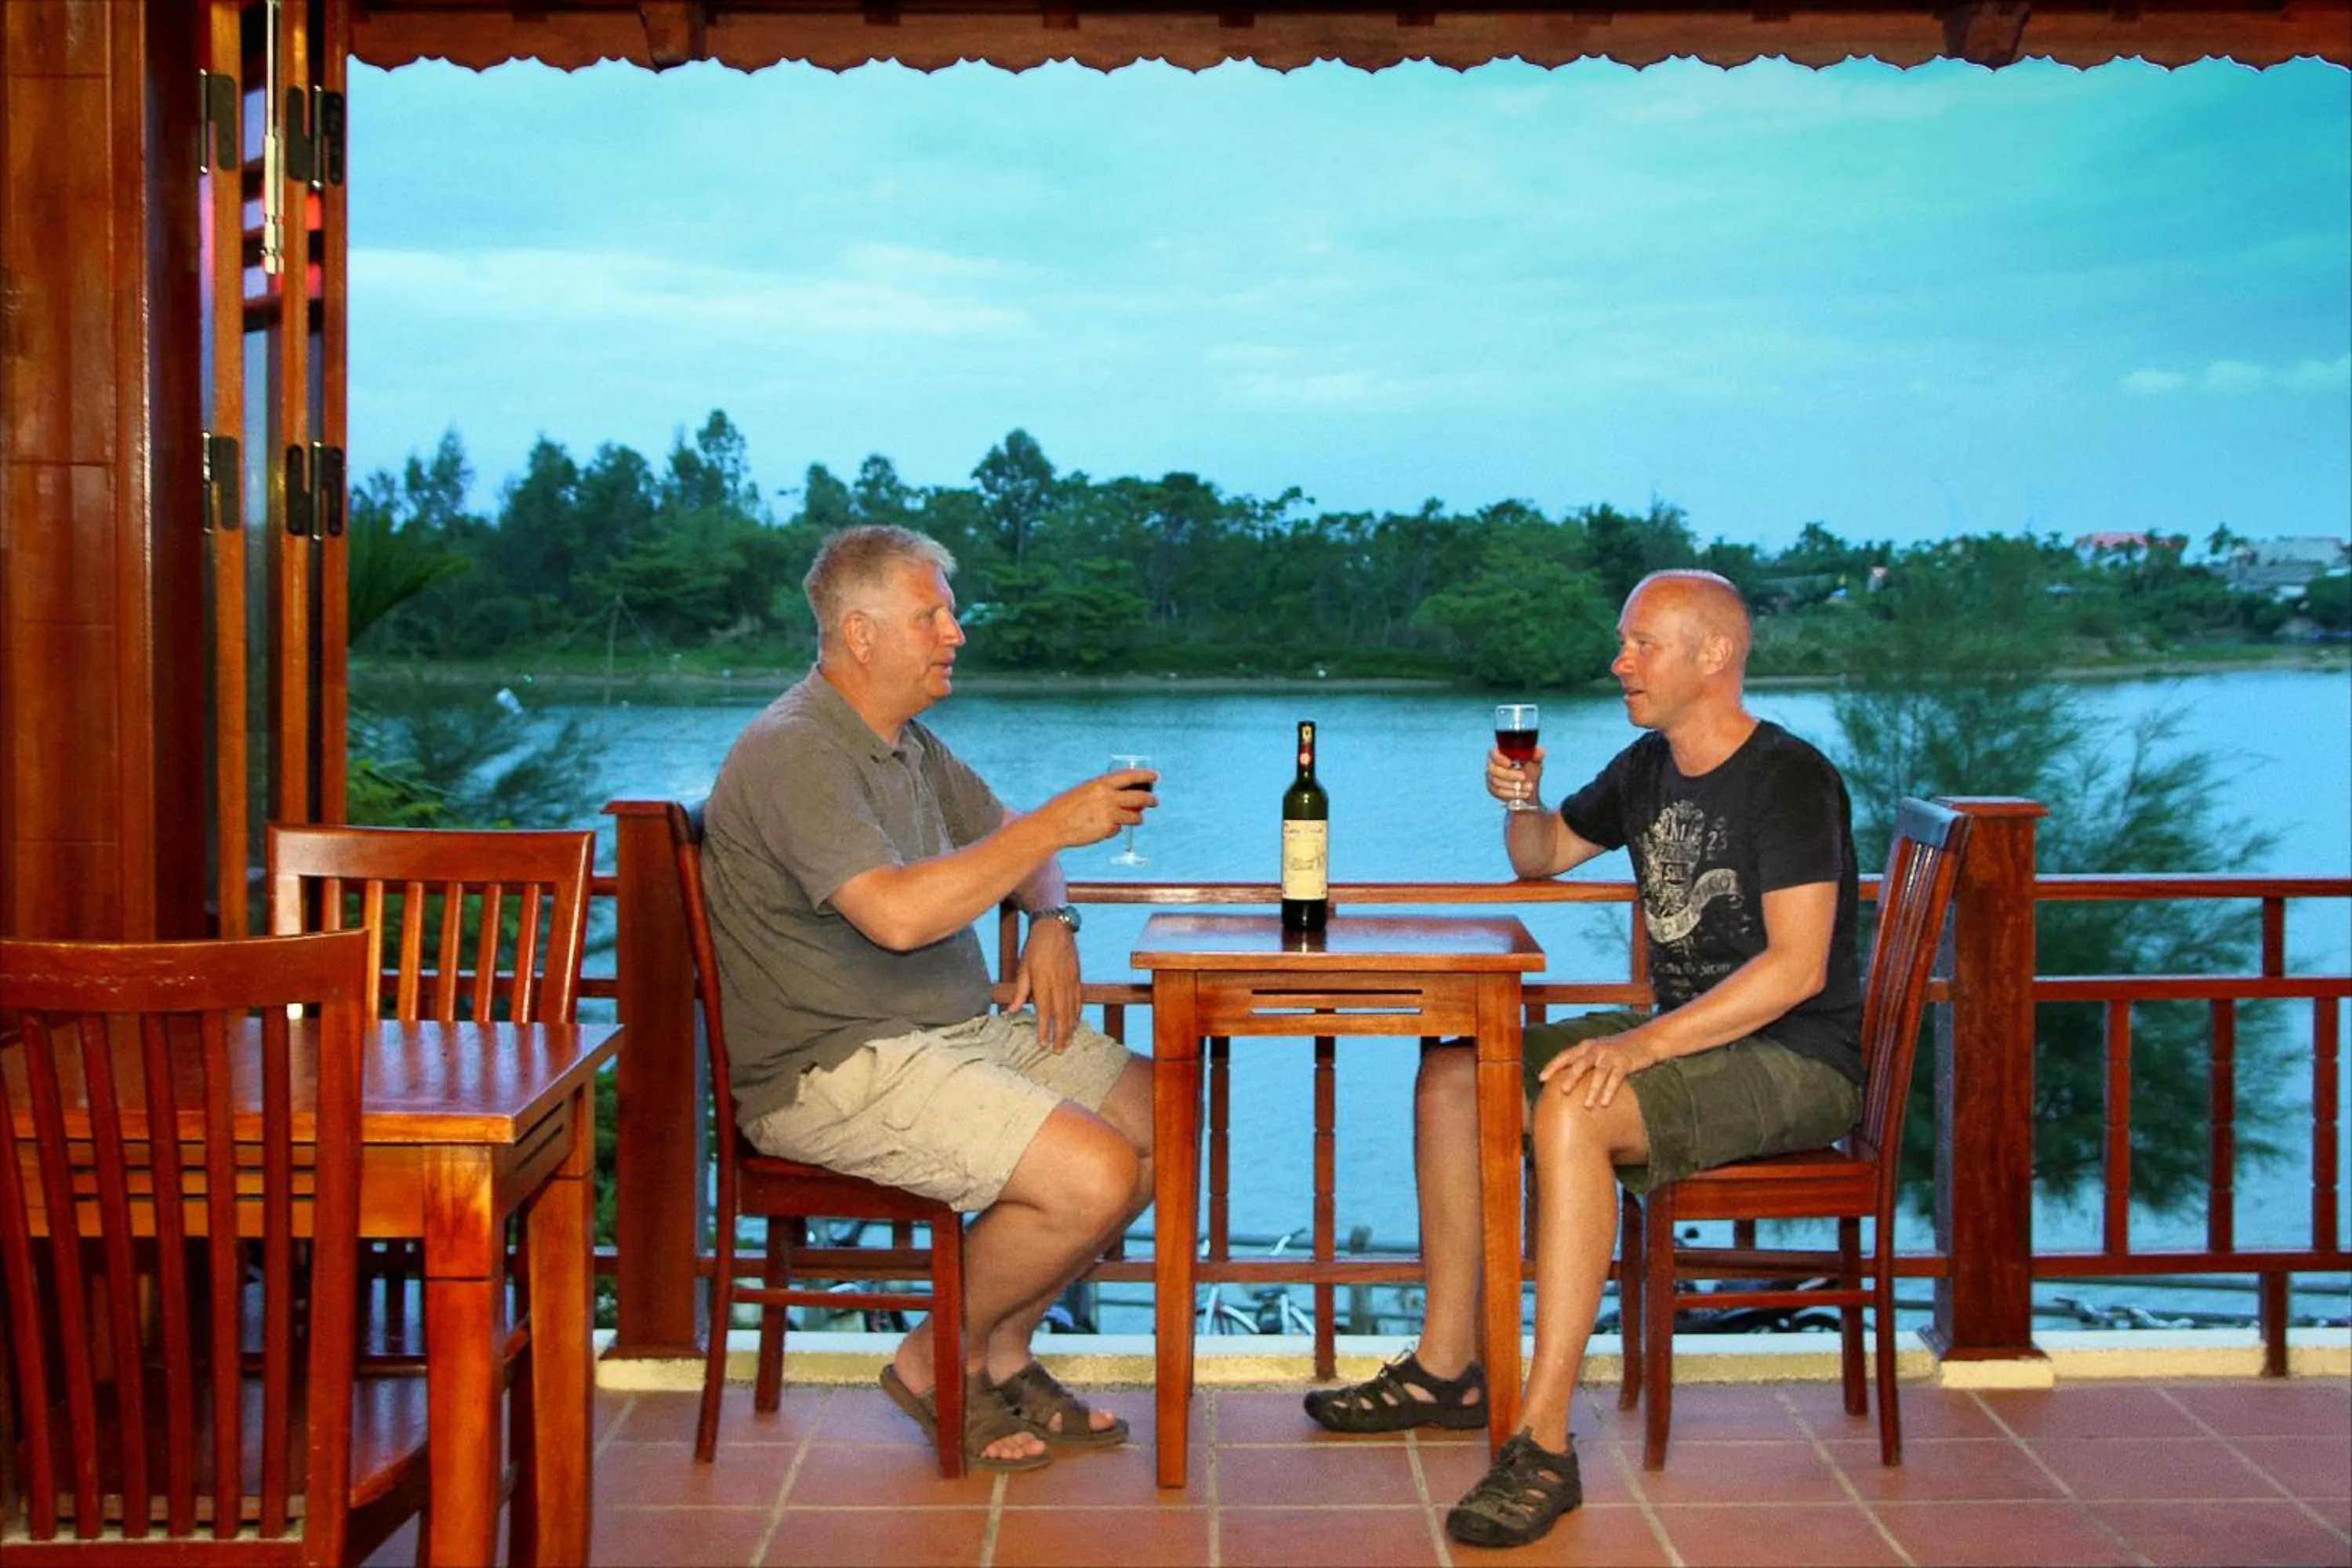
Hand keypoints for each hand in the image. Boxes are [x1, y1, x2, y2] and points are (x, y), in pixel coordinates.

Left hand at [1009, 917, 1082, 1049]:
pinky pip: (1079, 1001)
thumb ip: (1019, 991)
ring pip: (1072, 1010)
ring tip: (1067, 1042)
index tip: (1043, 1044)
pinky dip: (1078, 1014)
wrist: (1055, 929)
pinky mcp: (1077, 978)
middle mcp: (1059, 984)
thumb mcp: (1023, 968)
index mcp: (1043, 982)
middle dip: (1060, 1035)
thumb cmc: (1035, 948)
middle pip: (1061, 1015)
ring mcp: (1070, 982)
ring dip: (1070, 1028)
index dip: (1044, 1029)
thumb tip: (1011, 1011)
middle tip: (1058, 1051)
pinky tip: (1075, 1024)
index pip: (1044, 1011)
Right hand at [1042, 767, 1158, 847]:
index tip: (1155, 776)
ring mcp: (1109, 813)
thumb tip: (1126, 801)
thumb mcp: (1085, 792)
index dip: (1145, 775)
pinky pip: (1119, 829)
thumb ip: (1104, 794)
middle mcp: (1107, 796)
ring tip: (1137, 819)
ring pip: (1135, 816)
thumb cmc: (1067, 808)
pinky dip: (1115, 829)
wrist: (1053, 825)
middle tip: (1154, 801)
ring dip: (1138, 818)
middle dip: (1151, 800)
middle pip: (1140, 797)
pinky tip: (1103, 829)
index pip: (1130, 776)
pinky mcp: (1108, 828)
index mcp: (1101, 783)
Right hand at [1487, 744, 1544, 809]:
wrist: (1529, 788)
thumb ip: (1536, 755)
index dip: (1499, 759)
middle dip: (1509, 774)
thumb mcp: (1535, 762)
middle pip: (1493, 769)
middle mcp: (1493, 764)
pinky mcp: (1492, 789)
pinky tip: (1523, 793)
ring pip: (1496, 782)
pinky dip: (1512, 793)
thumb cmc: (1530, 770)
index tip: (1510, 763)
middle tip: (1524, 777)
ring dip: (1513, 785)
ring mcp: (1491, 777)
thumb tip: (1540, 752)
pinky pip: (1498, 792)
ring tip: (1529, 787)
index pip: (1493, 753)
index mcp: (1501, 753)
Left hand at [1536, 1026, 1660, 1108]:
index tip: (1541, 1078)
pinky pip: (1616, 1078)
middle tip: (1562, 1091)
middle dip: (1571, 1077)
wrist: (1645, 1040)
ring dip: (1592, 1090)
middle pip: (1580, 1063)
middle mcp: (1596, 1049)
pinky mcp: (1625, 1062)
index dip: (1553, 1066)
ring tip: (1586, 1105)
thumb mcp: (1597, 1051)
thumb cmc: (1616, 1050)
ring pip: (1599, 1073)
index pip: (1566, 1055)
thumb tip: (1565, 1083)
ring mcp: (1611, 1055)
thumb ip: (1583, 1062)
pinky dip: (1609, 1091)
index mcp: (1586, 1047)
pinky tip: (1604, 1103)